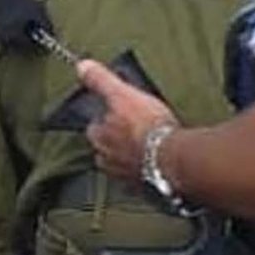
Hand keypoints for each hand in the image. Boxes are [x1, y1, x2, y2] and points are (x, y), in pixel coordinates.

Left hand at [76, 58, 178, 183]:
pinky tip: (158, 164)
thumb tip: (82, 66)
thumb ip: (101, 81)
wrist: (172, 158)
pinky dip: (147, 171)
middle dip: (117, 141)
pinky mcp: (144, 188)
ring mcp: (125, 177)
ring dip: (131, 157)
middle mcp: (107, 160)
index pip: (94, 126)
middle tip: (134, 130)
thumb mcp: (121, 94)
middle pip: (106, 148)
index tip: (117, 112)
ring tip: (147, 147)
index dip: (105, 118)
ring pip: (122, 164)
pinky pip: (141, 178)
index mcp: (99, 138)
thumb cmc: (146, 126)